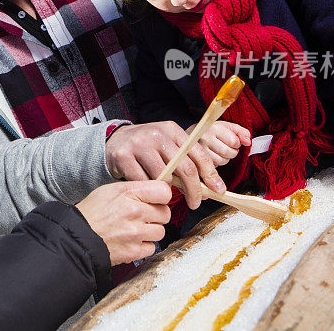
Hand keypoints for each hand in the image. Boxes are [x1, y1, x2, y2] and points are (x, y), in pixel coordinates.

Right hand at [76, 180, 170, 264]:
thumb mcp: (110, 190)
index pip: (164, 192)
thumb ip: (135, 189)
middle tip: (142, 217)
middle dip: (156, 215)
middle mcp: (135, 212)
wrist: (77, 237)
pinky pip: (151, 247)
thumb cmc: (92, 212)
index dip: (161, 197)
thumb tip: (156, 191)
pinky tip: (131, 240)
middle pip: (165, 213)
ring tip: (135, 229)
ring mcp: (136, 233)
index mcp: (129, 193)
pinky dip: (143, 246)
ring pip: (160, 231)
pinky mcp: (134, 251)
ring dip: (150, 232)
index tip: (155, 200)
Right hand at [105, 121, 225, 209]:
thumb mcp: (168, 145)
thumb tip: (208, 188)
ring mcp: (139, 145)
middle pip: (185, 168)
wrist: (115, 141)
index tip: (218, 189)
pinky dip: (148, 190)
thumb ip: (186, 161)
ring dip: (167, 189)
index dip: (211, 174)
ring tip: (162, 190)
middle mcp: (157, 135)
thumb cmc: (147, 147)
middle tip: (195, 203)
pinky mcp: (124, 156)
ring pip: (164, 177)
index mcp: (172, 130)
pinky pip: (144, 182)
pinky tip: (146, 188)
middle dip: (194, 190)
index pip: (198, 154)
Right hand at [186, 120, 250, 166]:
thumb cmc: (211, 132)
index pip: (234, 141)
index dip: (236, 142)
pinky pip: (215, 166)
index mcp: (213, 128)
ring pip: (223, 161)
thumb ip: (241, 131)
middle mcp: (204, 138)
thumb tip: (248, 141)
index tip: (231, 140)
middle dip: (232, 152)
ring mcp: (199, 150)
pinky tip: (212, 156)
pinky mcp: (196, 161)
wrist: (187, 136)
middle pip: (229, 152)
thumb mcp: (226, 126)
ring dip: (225, 158)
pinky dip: (217, 163)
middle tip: (227, 147)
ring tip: (219, 151)